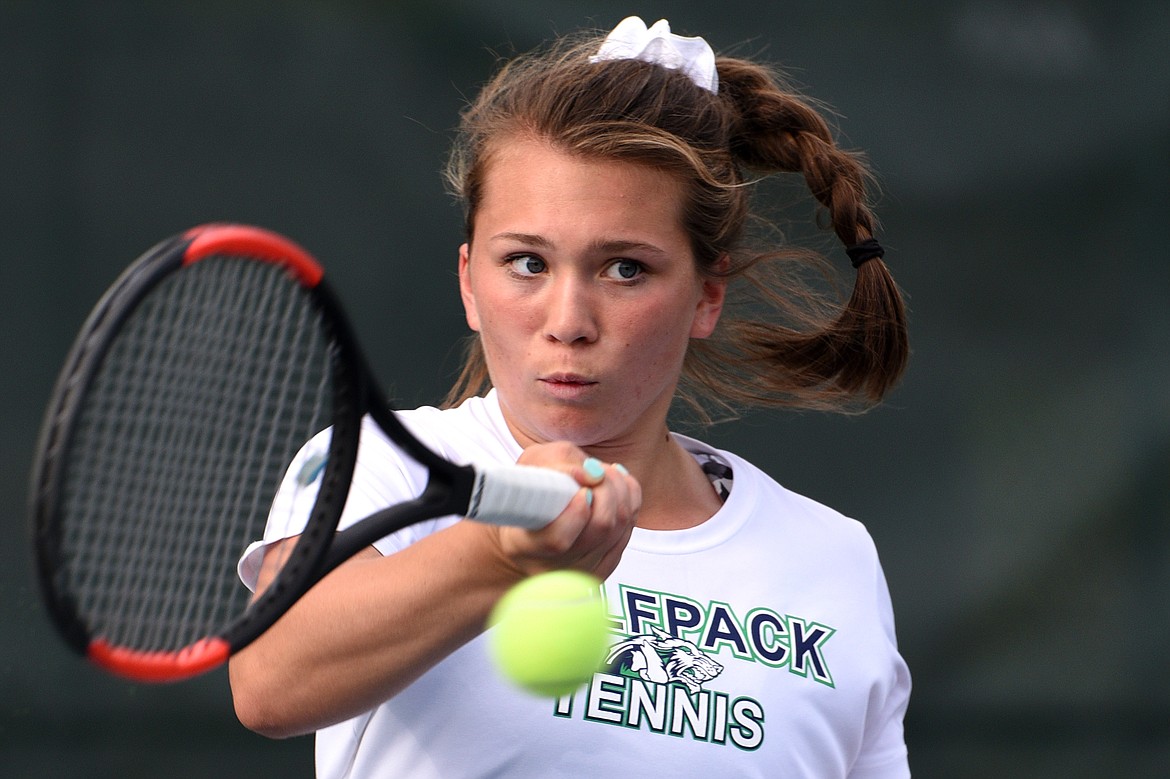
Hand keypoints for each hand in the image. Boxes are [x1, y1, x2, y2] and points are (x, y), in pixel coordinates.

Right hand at [493, 441, 640, 580]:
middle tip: (597, 470)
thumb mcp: (531, 470)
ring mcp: (579, 573)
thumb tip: (593, 473)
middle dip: (607, 489)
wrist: (527, 526)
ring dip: (620, 491)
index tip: (582, 489)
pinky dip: (629, 503)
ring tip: (604, 473)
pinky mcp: (602, 568)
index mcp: (523, 546)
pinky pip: (627, 533)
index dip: (577, 512)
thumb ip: (560, 469)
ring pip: (619, 529)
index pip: (557, 540)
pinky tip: (616, 486)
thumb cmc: (526, 494)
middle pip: (600, 529)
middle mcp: (552, 567)